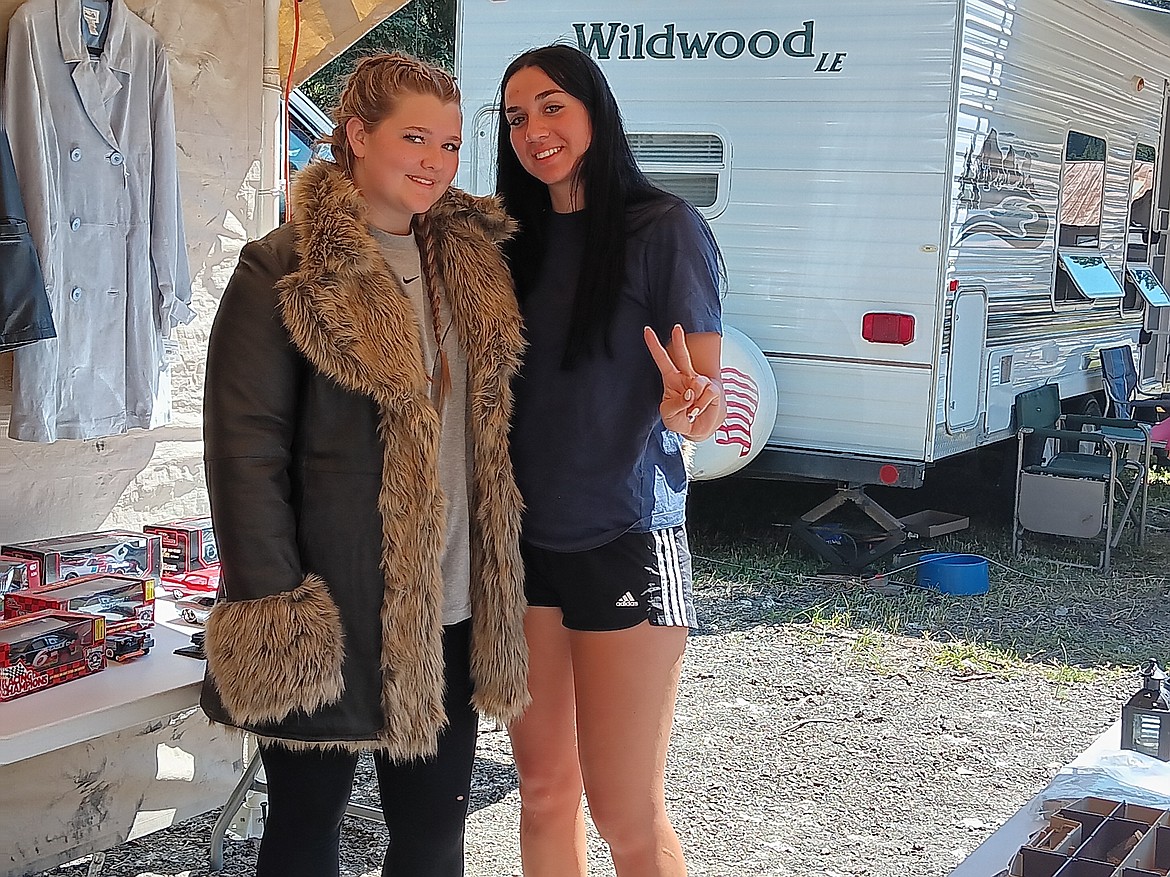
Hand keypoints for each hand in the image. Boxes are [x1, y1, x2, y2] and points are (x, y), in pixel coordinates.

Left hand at [643, 324, 722, 438]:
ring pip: (697, 382)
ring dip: (695, 400)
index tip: (647, 331)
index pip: (662, 360)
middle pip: (682, 355)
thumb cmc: (680, 421)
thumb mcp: (669, 416)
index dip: (654, 346)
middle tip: (676, 328)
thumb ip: (676, 405)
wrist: (696, 431)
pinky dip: (703, 404)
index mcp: (670, 379)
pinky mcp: (713, 389)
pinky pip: (708, 393)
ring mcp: (700, 382)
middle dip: (679, 341)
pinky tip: (700, 409)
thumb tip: (689, 394)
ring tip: (692, 410)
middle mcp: (685, 377)